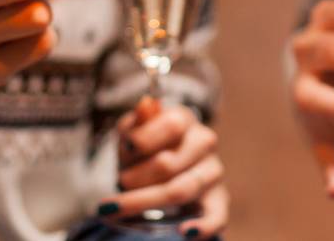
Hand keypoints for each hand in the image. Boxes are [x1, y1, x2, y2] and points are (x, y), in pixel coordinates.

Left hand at [109, 97, 228, 237]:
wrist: (158, 169)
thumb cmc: (143, 148)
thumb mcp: (133, 131)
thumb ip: (137, 122)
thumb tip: (146, 105)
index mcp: (185, 119)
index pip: (172, 125)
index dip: (144, 139)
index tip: (125, 149)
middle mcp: (204, 143)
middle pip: (168, 164)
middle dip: (134, 178)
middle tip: (119, 182)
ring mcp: (213, 173)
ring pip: (180, 190)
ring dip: (142, 201)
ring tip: (115, 208)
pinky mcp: (218, 201)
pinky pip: (217, 217)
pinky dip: (203, 227)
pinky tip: (186, 232)